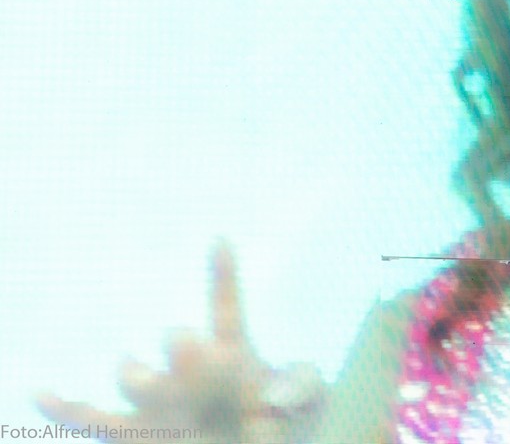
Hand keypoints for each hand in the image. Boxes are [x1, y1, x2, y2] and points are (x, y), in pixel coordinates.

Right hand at [36, 242, 325, 443]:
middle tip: (192, 349)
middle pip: (175, 342)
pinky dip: (63, 408)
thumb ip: (304, 385)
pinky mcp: (136, 435)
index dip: (224, 275)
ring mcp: (160, 402)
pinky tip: (43, 392)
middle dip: (182, 347)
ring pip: (133, 377)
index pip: (226, 308)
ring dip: (143, 379)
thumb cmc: (287, 428)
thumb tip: (271, 394)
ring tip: (161, 391)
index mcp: (234, 353)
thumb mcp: (312, 402)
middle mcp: (190, 371)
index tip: (221, 239)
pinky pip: (90, 420)